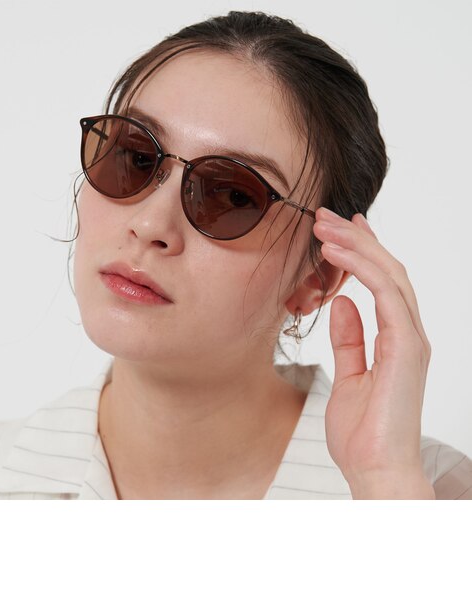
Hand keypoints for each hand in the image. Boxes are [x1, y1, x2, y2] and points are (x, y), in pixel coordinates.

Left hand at [312, 207, 433, 498]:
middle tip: (326, 215)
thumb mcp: (349, 376)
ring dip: (356, 245)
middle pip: (386, 271)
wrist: (376, 471)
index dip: (363, 251)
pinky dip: (362, 269)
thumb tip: (342, 304)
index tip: (341, 229)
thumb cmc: (364, 434)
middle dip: (356, 239)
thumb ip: (350, 340)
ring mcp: (411, 339)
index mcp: (395, 339)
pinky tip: (336, 253)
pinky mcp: (406, 348)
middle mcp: (408, 333)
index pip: (382, 283)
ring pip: (389, 275)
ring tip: (325, 225)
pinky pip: (385, 295)